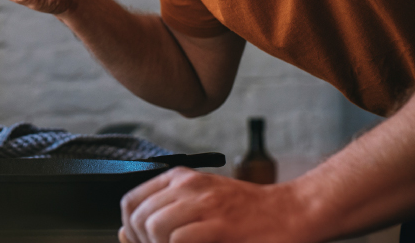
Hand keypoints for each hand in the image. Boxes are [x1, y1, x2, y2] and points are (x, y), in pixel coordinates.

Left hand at [119, 168, 307, 242]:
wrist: (292, 213)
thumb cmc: (245, 215)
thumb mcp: (198, 209)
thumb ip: (161, 217)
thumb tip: (123, 234)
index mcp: (179, 178)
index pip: (130, 202)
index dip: (130, 229)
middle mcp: (187, 184)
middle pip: (137, 216)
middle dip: (143, 242)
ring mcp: (204, 202)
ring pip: (154, 226)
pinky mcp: (221, 223)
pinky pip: (179, 238)